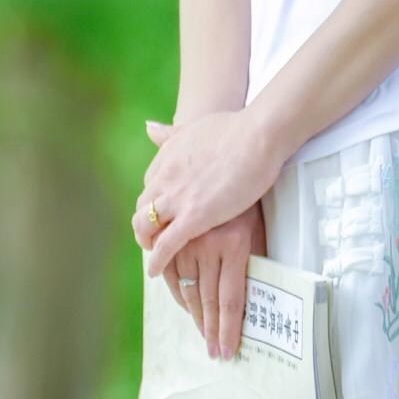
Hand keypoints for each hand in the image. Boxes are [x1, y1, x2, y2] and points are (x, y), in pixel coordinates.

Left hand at [134, 109, 284, 287]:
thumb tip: (149, 127)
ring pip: (146, 226)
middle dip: (144, 225)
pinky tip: (155, 271)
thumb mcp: (193, 127)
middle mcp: (165, 177)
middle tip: (154, 239)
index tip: (162, 214)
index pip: (149, 186)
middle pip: (143, 207)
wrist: (255, 135)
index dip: (153, 203)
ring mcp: (178, 197)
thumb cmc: (235, 129)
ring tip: (153, 257)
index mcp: (166, 156)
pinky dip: (157, 259)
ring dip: (146, 243)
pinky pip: (166, 244)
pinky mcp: (195, 217)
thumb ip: (171, 132)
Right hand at [156, 193, 265, 359]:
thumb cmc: (254, 186)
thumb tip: (249, 295)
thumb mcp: (258, 225)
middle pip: (206, 296)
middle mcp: (209, 241)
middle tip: (211, 350)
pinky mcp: (174, 218)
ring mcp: (189, 230)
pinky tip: (178, 294)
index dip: (226, 329)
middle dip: (208, 327)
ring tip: (198, 329)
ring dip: (190, 309)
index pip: (229, 300)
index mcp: (235, 245)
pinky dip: (171, 279)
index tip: (224, 351)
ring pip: (184, 281)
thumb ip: (251, 256)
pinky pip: (168, 258)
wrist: (241, 141)